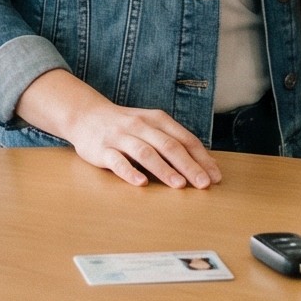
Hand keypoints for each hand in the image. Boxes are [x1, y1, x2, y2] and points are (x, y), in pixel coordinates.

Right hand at [16, 68, 221, 187]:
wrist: (85, 115)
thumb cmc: (126, 126)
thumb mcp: (151, 126)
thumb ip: (174, 140)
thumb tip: (206, 163)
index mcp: (157, 120)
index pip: (184, 139)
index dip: (201, 158)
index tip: (215, 177)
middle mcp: (140, 126)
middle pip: (169, 146)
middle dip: (189, 166)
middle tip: (204, 184)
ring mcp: (120, 137)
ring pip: (146, 153)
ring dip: (164, 169)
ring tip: (179, 185)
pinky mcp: (102, 149)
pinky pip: (118, 162)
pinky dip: (130, 173)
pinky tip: (142, 183)